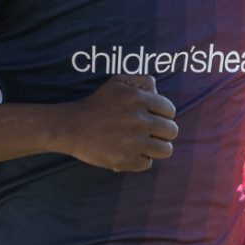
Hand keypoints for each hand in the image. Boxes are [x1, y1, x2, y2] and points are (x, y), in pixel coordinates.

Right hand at [59, 75, 178, 172]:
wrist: (73, 127)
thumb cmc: (98, 104)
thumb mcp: (118, 82)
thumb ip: (142, 81)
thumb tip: (158, 92)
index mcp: (139, 99)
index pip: (170, 110)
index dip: (164, 115)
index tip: (154, 118)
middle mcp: (139, 120)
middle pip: (171, 131)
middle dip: (163, 132)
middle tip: (150, 133)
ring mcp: (133, 142)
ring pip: (165, 150)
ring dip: (156, 148)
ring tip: (145, 145)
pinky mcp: (125, 160)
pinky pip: (148, 163)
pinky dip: (140, 160)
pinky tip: (129, 152)